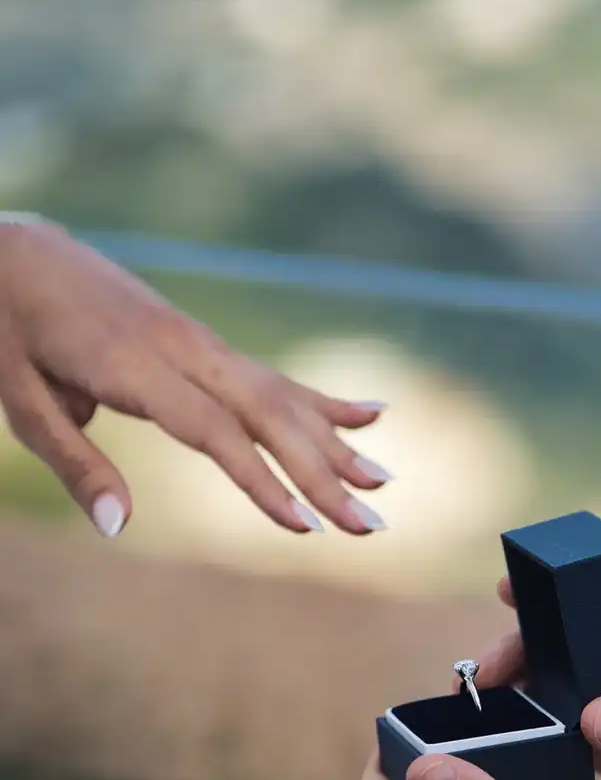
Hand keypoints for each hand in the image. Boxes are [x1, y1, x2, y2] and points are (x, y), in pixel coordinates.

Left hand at [0, 220, 390, 536]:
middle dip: (324, 473)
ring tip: (384, 482)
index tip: (308, 525)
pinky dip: (323, 399)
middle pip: (268, 416)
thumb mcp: (21, 401)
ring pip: (282, 395)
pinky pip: (272, 375)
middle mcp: (184, 350)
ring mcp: (201, 341)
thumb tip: (120, 528)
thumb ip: (75, 463)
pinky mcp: (205, 341)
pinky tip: (372, 413)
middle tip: (373, 524)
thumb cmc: (10, 330)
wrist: (17, 251)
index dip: (264, 480)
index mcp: (136, 367)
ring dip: (337, 443)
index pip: (215, 432)